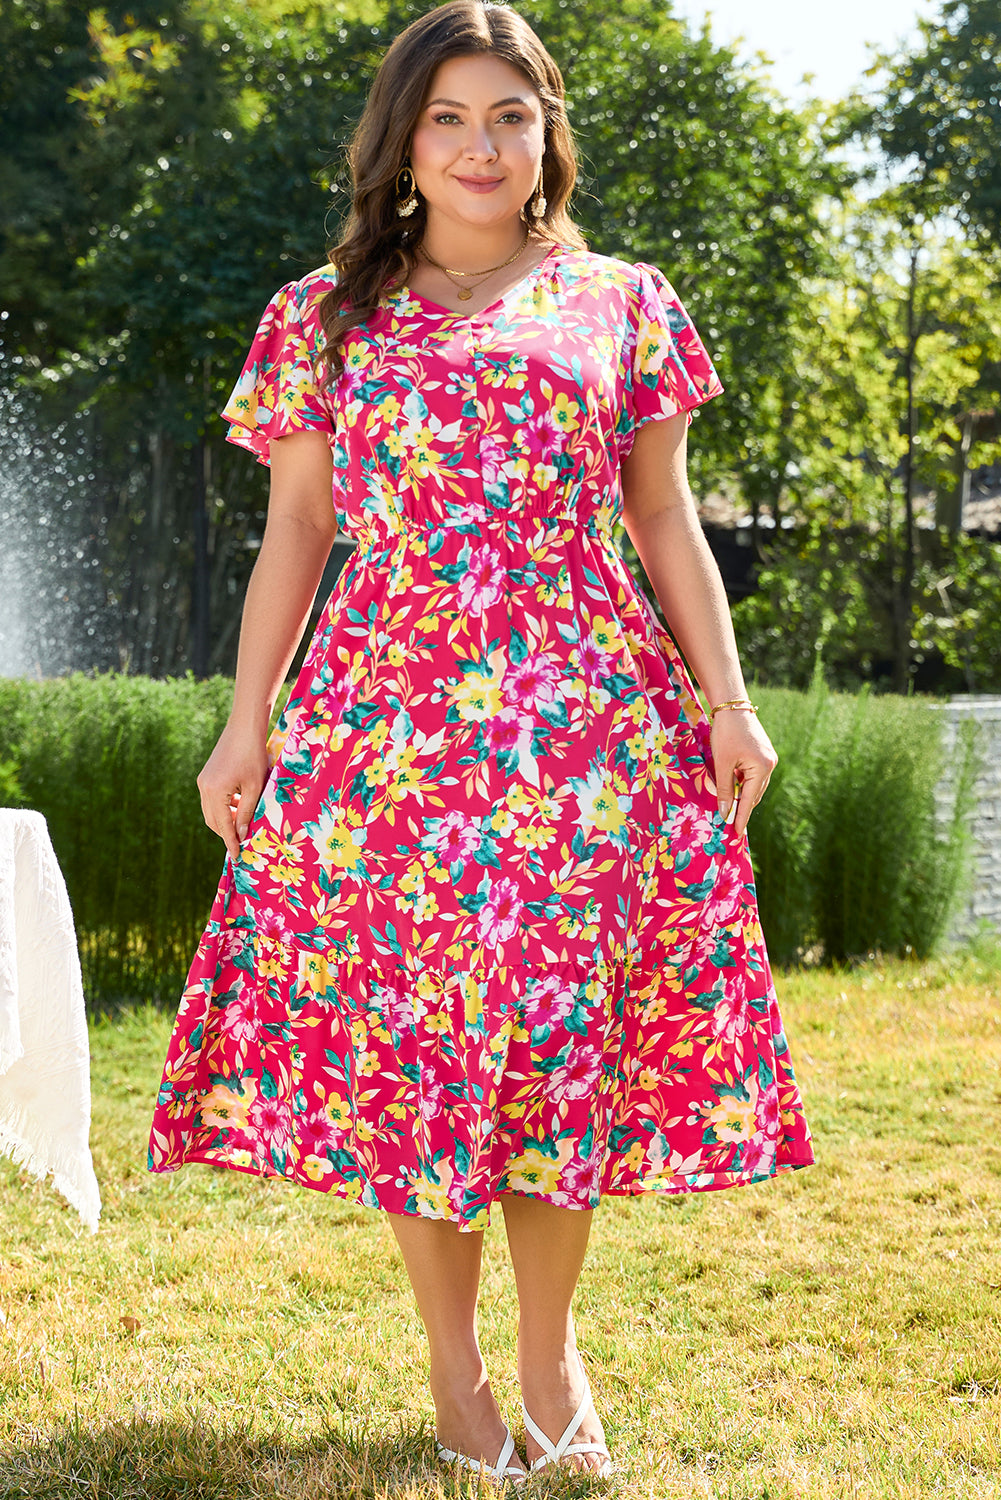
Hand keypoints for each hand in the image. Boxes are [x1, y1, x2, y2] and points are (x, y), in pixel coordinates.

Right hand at [196, 721, 269, 862]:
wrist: (244, 728)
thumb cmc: (253, 756)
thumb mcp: (254, 787)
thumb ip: (246, 812)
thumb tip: (241, 835)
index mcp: (215, 792)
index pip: (223, 825)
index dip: (231, 842)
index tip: (237, 857)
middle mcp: (204, 788)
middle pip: (213, 821)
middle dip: (226, 833)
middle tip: (242, 844)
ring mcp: (203, 781)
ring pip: (211, 811)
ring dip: (225, 820)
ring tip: (243, 826)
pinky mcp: (206, 776)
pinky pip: (212, 800)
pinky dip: (224, 808)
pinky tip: (239, 807)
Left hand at [709, 710, 777, 838]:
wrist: (732, 706)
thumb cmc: (725, 733)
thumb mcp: (722, 763)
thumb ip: (725, 789)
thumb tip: (726, 812)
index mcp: (762, 768)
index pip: (750, 799)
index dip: (742, 817)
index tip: (736, 834)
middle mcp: (770, 764)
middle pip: (755, 794)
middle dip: (743, 808)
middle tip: (731, 824)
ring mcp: (769, 759)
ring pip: (754, 785)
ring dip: (743, 795)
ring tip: (731, 809)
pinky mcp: (764, 753)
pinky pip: (754, 775)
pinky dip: (744, 783)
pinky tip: (734, 788)